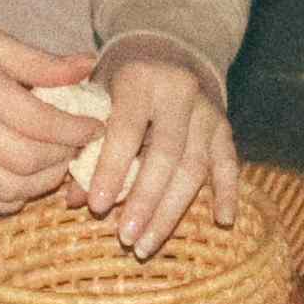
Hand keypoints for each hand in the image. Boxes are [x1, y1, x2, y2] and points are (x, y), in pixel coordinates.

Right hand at [0, 0, 107, 214]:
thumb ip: (39, 61)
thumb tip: (87, 68)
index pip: (39, 124)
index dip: (76, 131)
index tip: (95, 126)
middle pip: (27, 163)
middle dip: (64, 159)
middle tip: (80, 145)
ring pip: (5, 190)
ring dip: (41, 185)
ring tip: (56, 163)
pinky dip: (8, 199)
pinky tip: (23, 180)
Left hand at [76, 39, 244, 260]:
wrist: (162, 58)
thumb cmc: (116, 89)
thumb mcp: (95, 102)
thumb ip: (84, 144)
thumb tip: (75, 198)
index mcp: (139, 78)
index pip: (126, 130)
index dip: (111, 170)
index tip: (96, 207)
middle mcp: (178, 90)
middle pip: (165, 155)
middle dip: (144, 201)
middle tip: (126, 239)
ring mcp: (206, 109)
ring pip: (195, 167)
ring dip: (171, 211)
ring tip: (147, 245)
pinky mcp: (224, 126)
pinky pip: (229, 163)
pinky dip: (227, 192)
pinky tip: (222, 221)